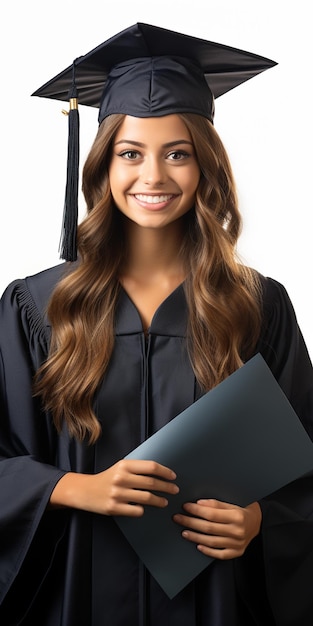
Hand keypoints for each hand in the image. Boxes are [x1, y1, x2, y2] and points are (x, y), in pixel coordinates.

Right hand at [50, 459, 178, 516]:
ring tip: (164, 502)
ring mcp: (118, 494)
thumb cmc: (107, 478)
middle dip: (167, 487)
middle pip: (152, 483)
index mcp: (124, 465)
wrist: (85, 491)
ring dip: (160, 501)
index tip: (173, 477)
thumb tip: (161, 473)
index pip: (151, 467)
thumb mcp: (120, 467)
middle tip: (174, 490)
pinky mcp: (114, 508)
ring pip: (147, 498)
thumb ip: (137, 468)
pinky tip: (145, 509)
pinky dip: (143, 510)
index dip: (165, 472)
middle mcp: (121, 478)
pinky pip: (137, 511)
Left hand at [173, 499, 261, 559]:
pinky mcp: (237, 552)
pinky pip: (219, 554)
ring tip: (184, 532)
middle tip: (178, 518)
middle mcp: (237, 531)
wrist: (258, 522)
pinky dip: (207, 551)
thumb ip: (216, 504)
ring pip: (211, 542)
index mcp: (237, 516)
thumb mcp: (232, 502)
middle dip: (190, 522)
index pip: (211, 514)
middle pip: (208, 528)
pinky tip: (198, 545)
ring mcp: (237, 544)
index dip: (196, 510)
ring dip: (195, 537)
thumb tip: (199, 504)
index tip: (185, 506)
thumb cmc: (243, 510)